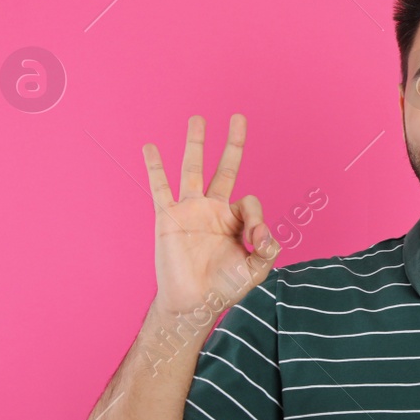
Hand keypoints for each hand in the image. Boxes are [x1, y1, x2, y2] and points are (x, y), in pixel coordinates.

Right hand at [143, 114, 277, 318]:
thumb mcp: (257, 269)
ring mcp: (189, 210)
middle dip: (232, 143)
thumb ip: (268, 249)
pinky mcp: (168, 217)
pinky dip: (155, 167)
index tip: (255, 240)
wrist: (194, 302)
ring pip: (193, 169)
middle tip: (238, 117)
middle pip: (225, 168)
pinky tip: (150, 147)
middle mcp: (213, 210)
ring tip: (198, 119)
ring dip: (195, 143)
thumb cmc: (225, 288)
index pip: (250, 200)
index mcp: (234, 220)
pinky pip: (160, 187)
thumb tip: (266, 233)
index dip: (256, 218)